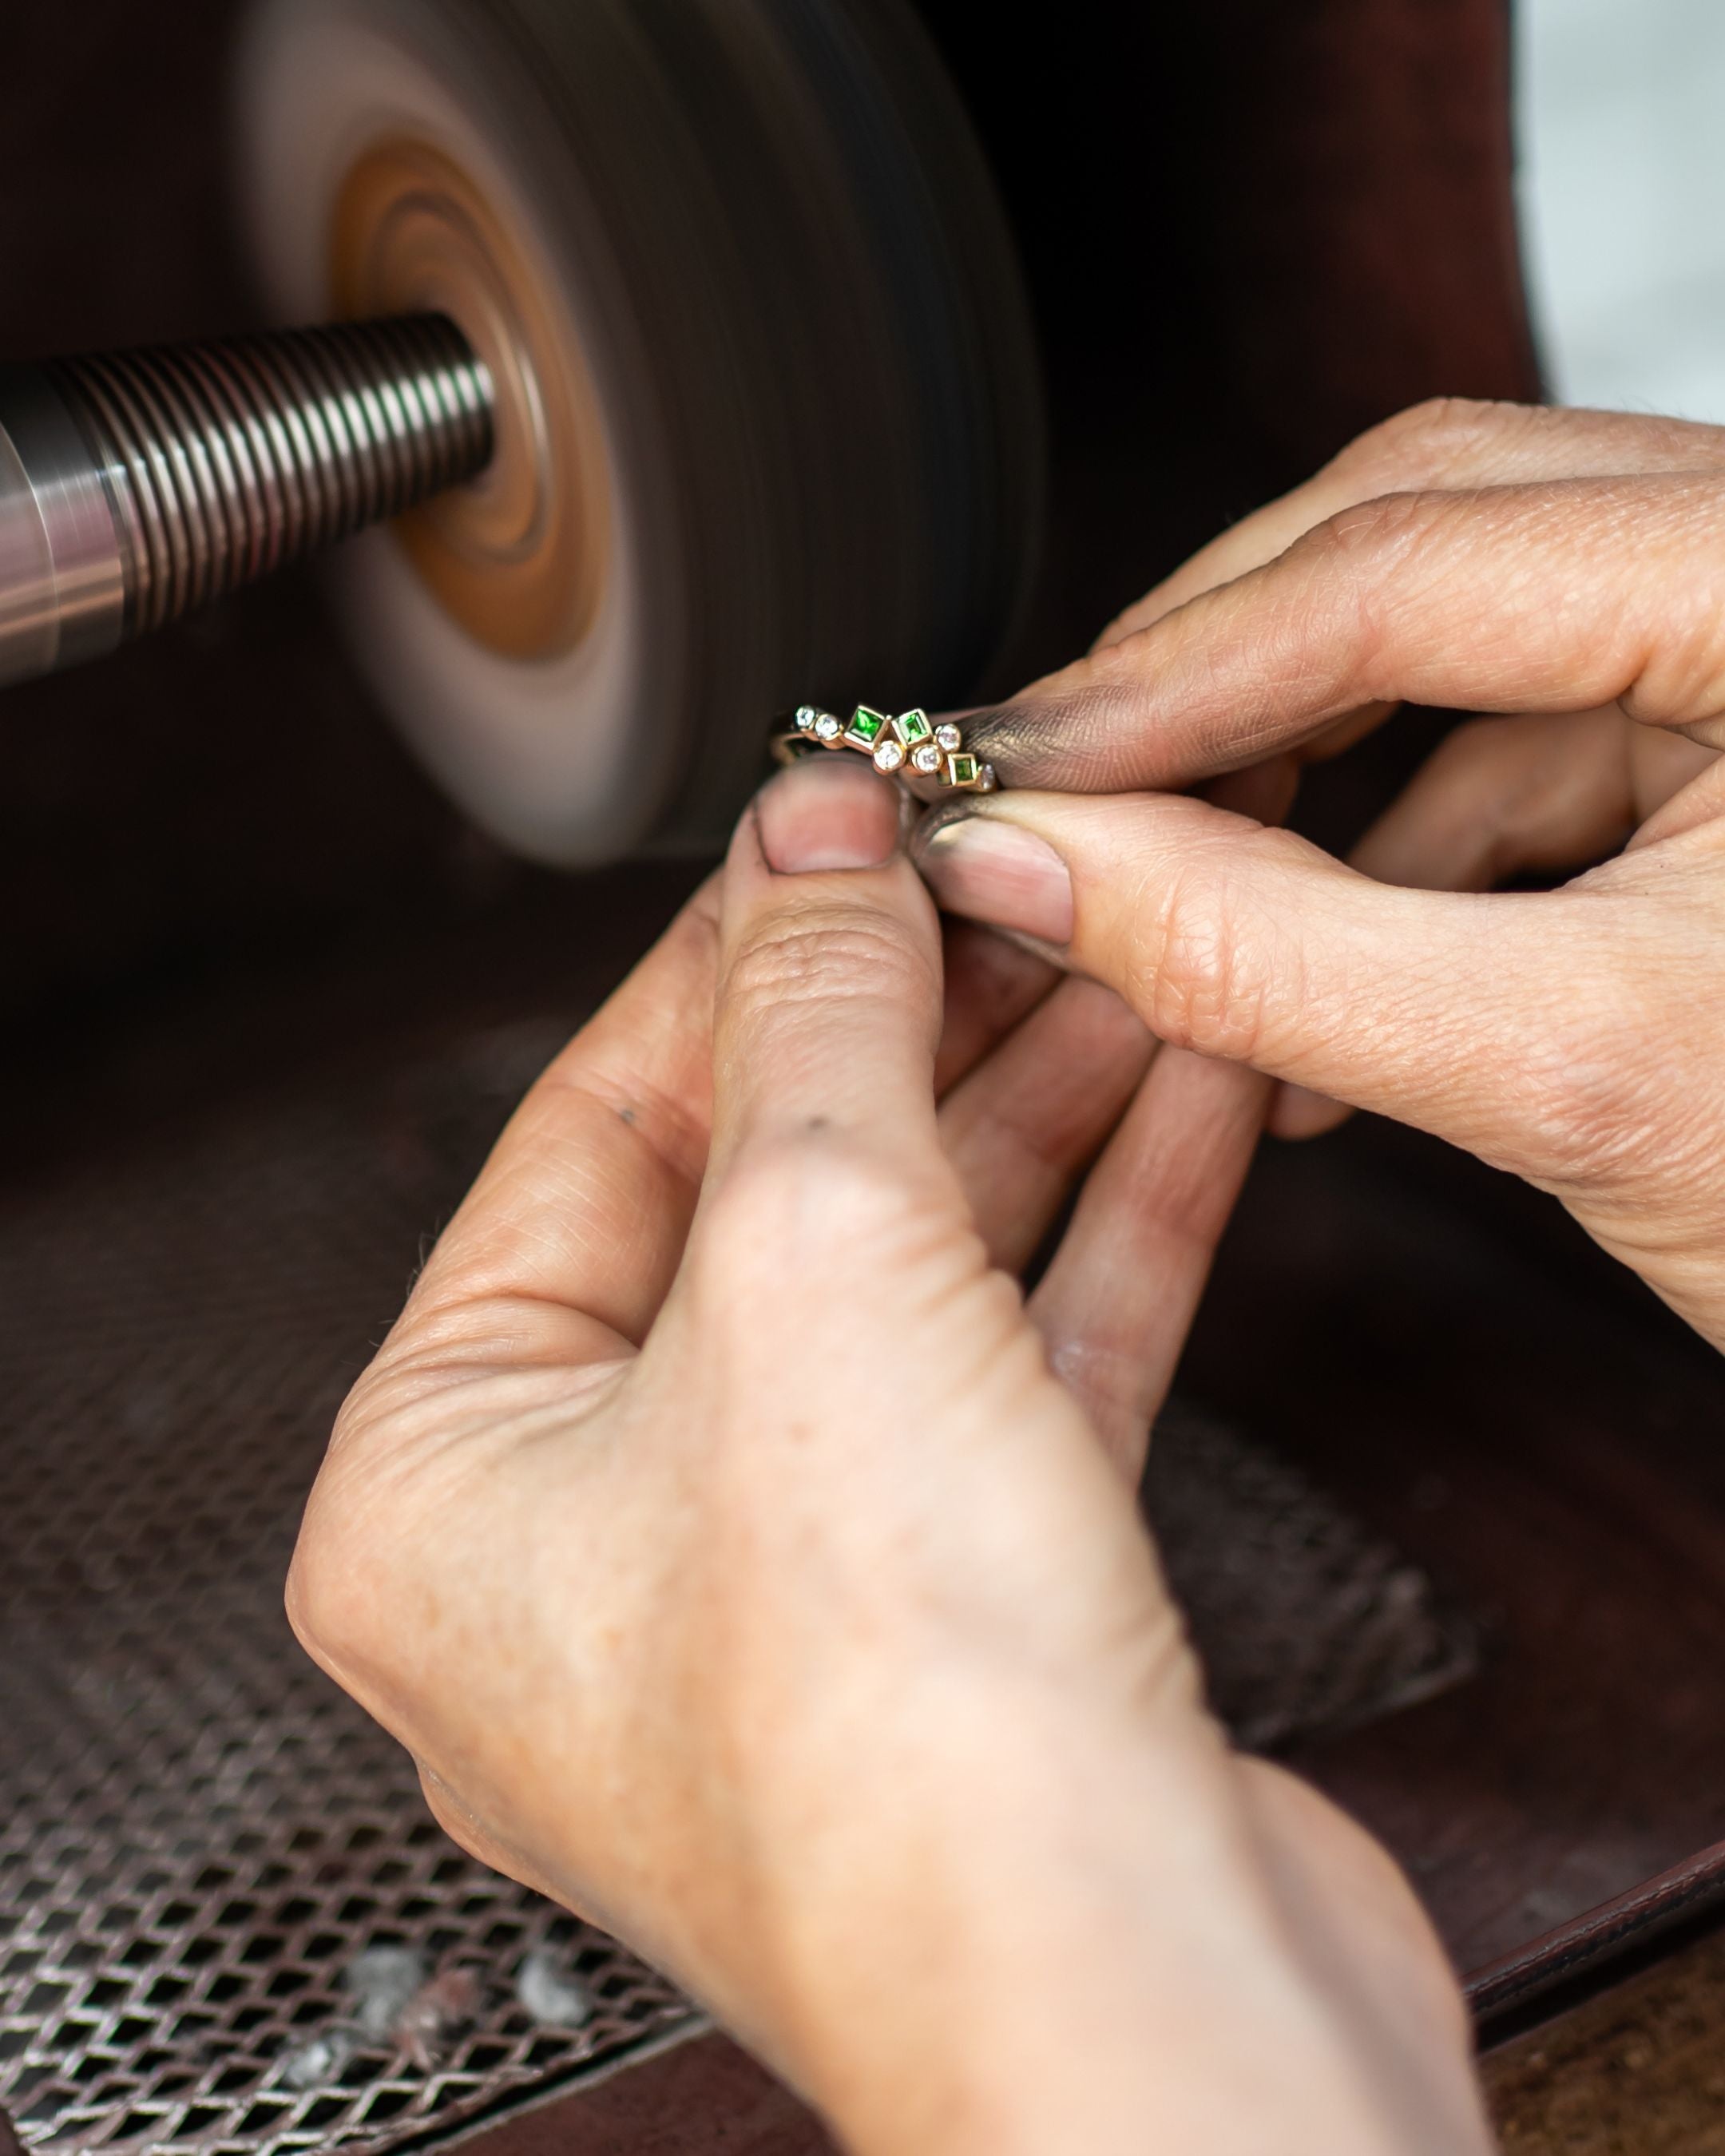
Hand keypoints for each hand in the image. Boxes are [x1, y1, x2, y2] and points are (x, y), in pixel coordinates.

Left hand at [288, 756, 1487, 2155]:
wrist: (1127, 2001)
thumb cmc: (893, 1726)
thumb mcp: (815, 1257)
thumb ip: (810, 1023)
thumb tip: (811, 846)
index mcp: (445, 1488)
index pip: (585, 1138)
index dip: (730, 961)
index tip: (832, 836)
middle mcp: (594, 1557)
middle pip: (752, 1206)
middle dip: (900, 1035)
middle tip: (990, 891)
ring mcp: (787, 1602)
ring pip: (904, 1289)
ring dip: (1024, 1117)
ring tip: (1111, 967)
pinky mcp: (963, 1629)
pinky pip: (1009, 1378)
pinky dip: (1093, 1235)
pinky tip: (1172, 1104)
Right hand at [914, 399, 1724, 1349]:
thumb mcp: (1572, 1075)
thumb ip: (1267, 952)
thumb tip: (1033, 862)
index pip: (1417, 558)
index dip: (1176, 670)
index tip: (1014, 762)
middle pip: (1425, 528)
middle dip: (1224, 679)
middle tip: (1071, 795)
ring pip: (1461, 630)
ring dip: (1307, 780)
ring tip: (1198, 933)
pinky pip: (1526, 735)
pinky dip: (1400, 848)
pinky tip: (1326, 982)